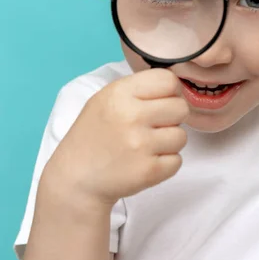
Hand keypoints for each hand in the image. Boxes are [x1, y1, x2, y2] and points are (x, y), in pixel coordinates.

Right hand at [40, 69, 189, 205]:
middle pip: (181, 108)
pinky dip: (165, 164)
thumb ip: (138, 89)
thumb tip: (175, 86)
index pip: (168, 80)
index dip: (170, 92)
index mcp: (120, 93)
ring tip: (147, 146)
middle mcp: (132, 116)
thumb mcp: (105, 99)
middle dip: (172, 118)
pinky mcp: (149, 171)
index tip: (161, 102)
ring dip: (169, 143)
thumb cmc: (94, 135)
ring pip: (182, 136)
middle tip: (153, 127)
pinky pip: (177, 161)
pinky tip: (145, 162)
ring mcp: (141, 145)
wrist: (75, 178)